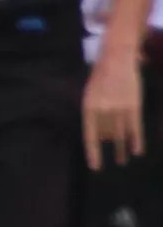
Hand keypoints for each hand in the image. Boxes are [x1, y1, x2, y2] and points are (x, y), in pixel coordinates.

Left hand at [87, 52, 145, 167]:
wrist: (116, 59)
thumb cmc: (101, 75)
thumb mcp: (91, 93)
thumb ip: (95, 112)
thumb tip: (101, 132)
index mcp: (88, 107)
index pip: (89, 135)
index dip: (93, 152)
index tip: (95, 167)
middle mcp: (103, 111)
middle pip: (106, 136)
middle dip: (109, 148)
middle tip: (113, 164)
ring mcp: (119, 109)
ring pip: (120, 135)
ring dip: (121, 150)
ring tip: (122, 162)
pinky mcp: (134, 107)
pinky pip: (135, 129)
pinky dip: (136, 141)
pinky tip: (137, 152)